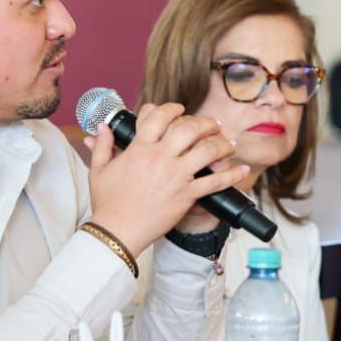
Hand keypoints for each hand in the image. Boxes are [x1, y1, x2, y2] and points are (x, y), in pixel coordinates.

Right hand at [83, 102, 246, 254]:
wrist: (117, 231)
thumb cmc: (107, 203)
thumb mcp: (98, 170)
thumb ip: (102, 145)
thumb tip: (102, 128)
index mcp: (139, 148)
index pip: (160, 117)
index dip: (172, 109)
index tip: (179, 110)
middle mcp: (160, 158)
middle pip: (190, 128)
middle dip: (204, 123)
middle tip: (211, 125)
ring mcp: (176, 176)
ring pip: (207, 150)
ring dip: (222, 143)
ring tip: (227, 143)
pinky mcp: (186, 195)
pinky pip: (215, 182)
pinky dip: (232, 175)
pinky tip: (242, 170)